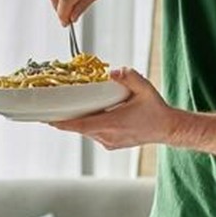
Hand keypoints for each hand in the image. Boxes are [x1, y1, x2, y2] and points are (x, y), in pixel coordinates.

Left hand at [51, 68, 176, 148]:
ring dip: (78, 122)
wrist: (167, 129)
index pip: (81, 125)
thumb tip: (113, 72)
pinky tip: (89, 115)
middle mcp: (108, 136)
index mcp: (113, 123)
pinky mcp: (112, 144)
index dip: (62, 123)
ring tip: (69, 109)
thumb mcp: (145, 89)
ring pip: (86, 132)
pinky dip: (89, 125)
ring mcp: (110, 142)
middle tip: (52, 109)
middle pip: (80, 128)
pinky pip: (94, 134)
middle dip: (66, 119)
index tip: (48, 119)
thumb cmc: (156, 109)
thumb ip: (129, 77)